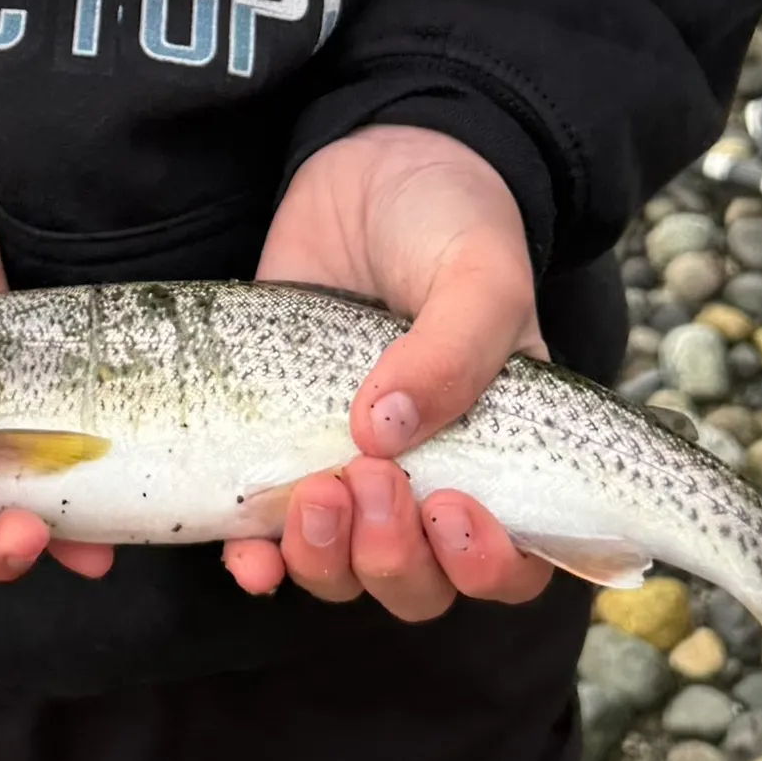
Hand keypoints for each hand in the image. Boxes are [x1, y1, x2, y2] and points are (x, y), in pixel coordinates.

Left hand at [223, 124, 552, 619]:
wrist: (369, 175)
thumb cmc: (449, 225)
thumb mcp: (479, 273)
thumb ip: (457, 350)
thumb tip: (384, 433)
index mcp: (502, 461)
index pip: (513, 564)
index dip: (488, 567)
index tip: (454, 510)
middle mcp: (428, 487)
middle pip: (420, 585)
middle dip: (394, 557)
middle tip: (372, 480)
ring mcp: (350, 480)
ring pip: (344, 575)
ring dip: (328, 560)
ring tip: (315, 491)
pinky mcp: (279, 459)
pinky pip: (267, 546)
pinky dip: (257, 563)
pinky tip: (248, 555)